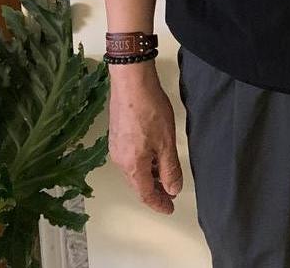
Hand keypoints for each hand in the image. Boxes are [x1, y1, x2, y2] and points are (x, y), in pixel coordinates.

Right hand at [108, 63, 183, 212]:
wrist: (131, 81)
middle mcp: (120, 159)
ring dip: (149, 175)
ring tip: (164, 175)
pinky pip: (130, 157)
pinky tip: (153, 155)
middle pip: (138, 183)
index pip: (145, 194)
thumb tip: (173, 188)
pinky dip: (143, 162)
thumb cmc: (148, 108)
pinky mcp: (117, 134)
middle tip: (169, 195)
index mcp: (132, 165)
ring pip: (134, 170)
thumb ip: (170, 169)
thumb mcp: (166, 142)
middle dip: (154, 191)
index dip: (159, 203)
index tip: (169, 208)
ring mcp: (116, 146)